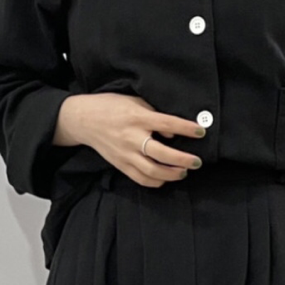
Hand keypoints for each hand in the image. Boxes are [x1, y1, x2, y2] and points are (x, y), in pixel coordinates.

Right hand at [55, 93, 205, 186]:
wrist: (84, 120)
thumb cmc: (112, 107)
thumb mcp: (134, 102)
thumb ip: (154, 115)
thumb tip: (172, 134)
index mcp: (137, 118)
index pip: (167, 124)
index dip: (185, 129)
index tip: (200, 132)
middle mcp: (132, 138)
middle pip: (161, 154)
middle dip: (182, 159)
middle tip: (197, 161)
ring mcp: (125, 154)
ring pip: (152, 171)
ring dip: (171, 174)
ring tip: (184, 172)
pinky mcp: (120, 166)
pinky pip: (141, 179)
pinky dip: (156, 182)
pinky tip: (165, 179)